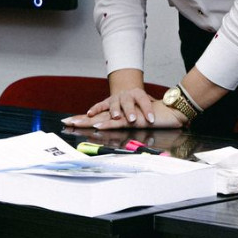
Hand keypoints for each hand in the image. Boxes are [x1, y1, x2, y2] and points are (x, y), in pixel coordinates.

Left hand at [63, 95, 186, 129]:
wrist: (172, 111)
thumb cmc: (156, 116)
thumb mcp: (139, 121)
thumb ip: (131, 123)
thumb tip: (122, 127)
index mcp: (120, 114)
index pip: (98, 116)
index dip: (84, 118)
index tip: (69, 120)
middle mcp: (120, 113)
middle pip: (96, 116)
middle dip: (80, 119)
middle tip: (65, 122)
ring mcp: (126, 116)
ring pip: (103, 118)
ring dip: (89, 121)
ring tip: (75, 124)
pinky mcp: (133, 120)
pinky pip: (117, 122)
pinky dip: (106, 124)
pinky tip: (96, 126)